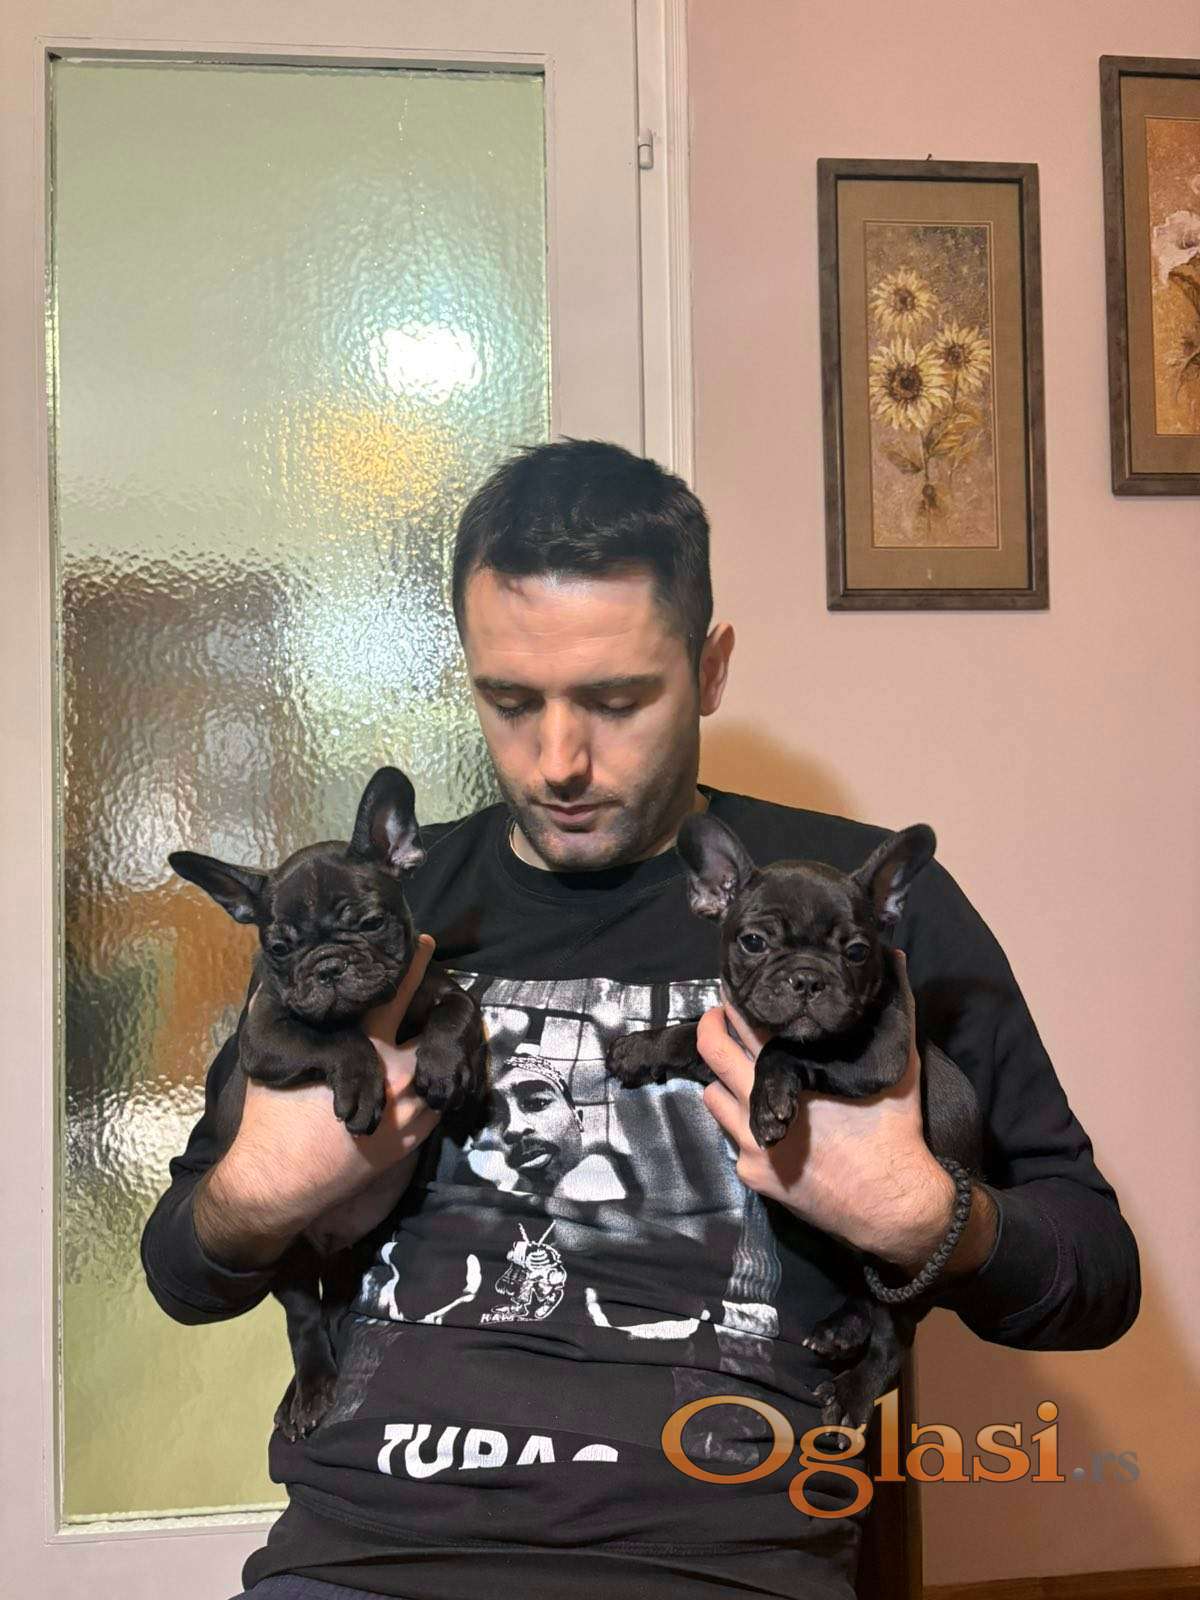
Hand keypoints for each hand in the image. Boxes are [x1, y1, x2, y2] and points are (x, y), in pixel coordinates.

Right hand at [201, 935, 442, 1264]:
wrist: (280, 1182)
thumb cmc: (272, 1119)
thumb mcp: (276, 1058)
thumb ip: (282, 1015)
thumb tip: (270, 977)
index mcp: (362, 1048)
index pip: (394, 996)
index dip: (412, 967)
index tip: (426, 944)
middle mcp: (394, 1074)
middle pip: (434, 1032)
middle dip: (443, 1011)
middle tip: (449, 993)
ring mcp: (409, 1109)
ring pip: (441, 1068)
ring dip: (441, 1051)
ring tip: (443, 1035)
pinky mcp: (413, 1138)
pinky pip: (437, 1101)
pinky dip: (436, 1084)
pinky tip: (431, 1075)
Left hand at [695, 951, 960, 1272]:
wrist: (892, 1206)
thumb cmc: (894, 1132)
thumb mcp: (899, 1066)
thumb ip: (895, 1012)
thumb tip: (896, 960)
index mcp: (792, 1074)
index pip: (747, 1024)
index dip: (734, 1000)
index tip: (734, 983)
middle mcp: (760, 1104)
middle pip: (713, 1053)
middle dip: (711, 1027)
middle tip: (718, 1014)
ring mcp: (750, 1141)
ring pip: (713, 1096)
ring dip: (723, 1079)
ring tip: (741, 1069)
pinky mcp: (751, 1173)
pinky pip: (731, 1136)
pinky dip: (741, 1121)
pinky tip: (762, 1116)